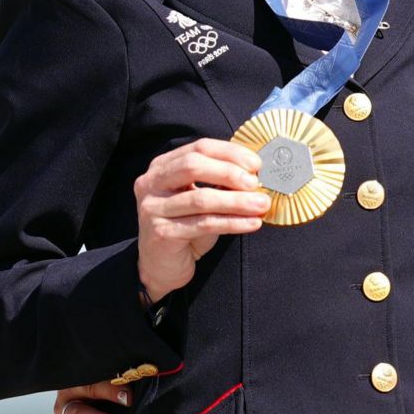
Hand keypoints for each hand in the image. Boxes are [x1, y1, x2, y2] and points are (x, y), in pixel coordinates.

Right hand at [135, 139, 268, 302]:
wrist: (163, 265)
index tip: (256, 164)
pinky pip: (203, 224)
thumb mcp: (203, 197)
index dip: (230, 153)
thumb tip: (257, 174)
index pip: (199, 148)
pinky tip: (252, 223)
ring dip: (237, 201)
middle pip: (193, 166)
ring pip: (201, 199)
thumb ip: (221, 182)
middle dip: (229, 173)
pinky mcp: (160, 233)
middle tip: (256, 183)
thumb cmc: (188, 225)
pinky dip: (232, 222)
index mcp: (163, 166)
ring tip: (262, 205)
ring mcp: (152, 208)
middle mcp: (151, 183)